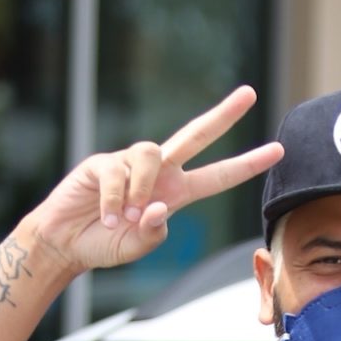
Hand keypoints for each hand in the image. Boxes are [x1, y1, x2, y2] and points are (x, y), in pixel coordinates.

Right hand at [24, 85, 282, 274]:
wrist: (64, 243)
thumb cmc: (104, 245)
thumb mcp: (137, 247)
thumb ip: (154, 232)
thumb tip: (158, 207)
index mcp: (175, 194)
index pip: (217, 176)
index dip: (246, 165)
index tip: (277, 151)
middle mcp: (158, 172)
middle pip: (195, 135)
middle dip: (223, 115)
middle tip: (250, 93)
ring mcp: (130, 163)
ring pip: (150, 157)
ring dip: (140, 191)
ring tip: (123, 219)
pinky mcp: (102, 161)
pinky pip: (117, 174)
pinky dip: (113, 202)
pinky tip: (105, 217)